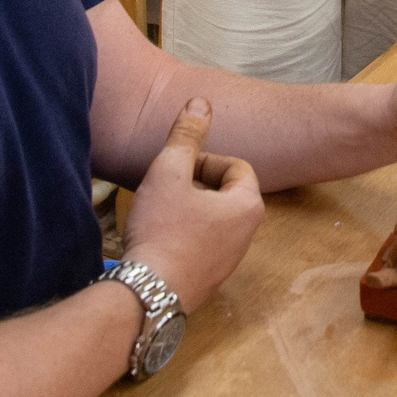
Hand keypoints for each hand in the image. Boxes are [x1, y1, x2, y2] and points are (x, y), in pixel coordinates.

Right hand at [121, 98, 263, 310]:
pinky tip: (159, 237)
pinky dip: (185, 233)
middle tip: (166, 187)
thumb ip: (186, 135)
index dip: (204, 161)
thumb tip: (201, 102)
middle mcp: (247, 235)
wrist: (148, 294)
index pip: (235, 166)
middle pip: (226, 192)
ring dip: (189, 208)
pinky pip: (204, 243)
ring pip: (214, 218)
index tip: (177, 169)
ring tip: (160, 211)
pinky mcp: (210, 279)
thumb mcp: (169, 171)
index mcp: (248, 206)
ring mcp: (230, 261)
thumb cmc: (162, 229)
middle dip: (196, 184)